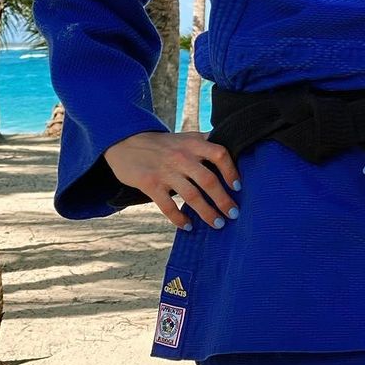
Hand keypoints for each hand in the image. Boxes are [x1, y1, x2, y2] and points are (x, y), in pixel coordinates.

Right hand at [104, 131, 241, 230]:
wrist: (126, 143)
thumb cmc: (163, 144)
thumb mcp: (185, 138)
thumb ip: (205, 143)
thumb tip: (233, 150)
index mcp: (193, 143)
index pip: (219, 154)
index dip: (231, 171)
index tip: (238, 187)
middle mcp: (181, 157)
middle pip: (208, 180)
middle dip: (224, 200)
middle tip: (234, 214)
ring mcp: (166, 171)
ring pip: (192, 196)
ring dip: (207, 213)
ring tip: (218, 224)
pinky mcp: (151, 184)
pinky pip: (168, 206)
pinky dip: (179, 219)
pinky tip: (188, 226)